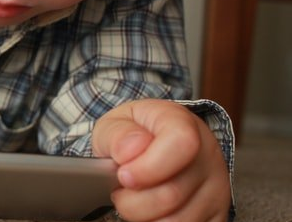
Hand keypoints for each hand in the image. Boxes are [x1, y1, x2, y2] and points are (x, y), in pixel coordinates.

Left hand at [92, 99, 230, 221]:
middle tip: (120, 192)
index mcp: (183, 124)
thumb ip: (117, 134)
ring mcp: (217, 187)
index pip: (181, 144)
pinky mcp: (218, 213)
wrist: (155, 143)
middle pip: (173, 194)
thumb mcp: (117, 123)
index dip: (148, 167)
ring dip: (144, 218)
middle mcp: (208, 155)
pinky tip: (150, 212)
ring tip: (134, 201)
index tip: (124, 175)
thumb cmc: (134, 134)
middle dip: (133, 201)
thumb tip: (128, 152)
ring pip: (179, 220)